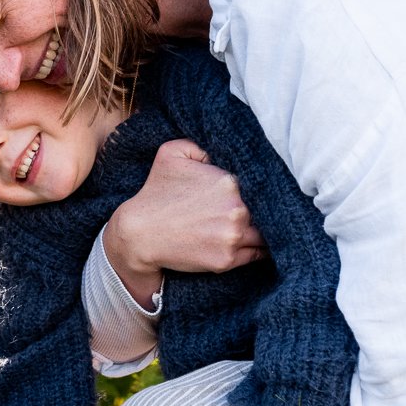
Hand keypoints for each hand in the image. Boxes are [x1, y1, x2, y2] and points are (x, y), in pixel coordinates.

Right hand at [103, 139, 264, 303]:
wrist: (139, 234)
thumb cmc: (155, 193)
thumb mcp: (171, 153)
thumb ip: (201, 144)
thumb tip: (220, 151)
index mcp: (229, 182)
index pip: (260, 184)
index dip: (262, 187)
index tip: (260, 191)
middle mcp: (236, 210)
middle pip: (267, 209)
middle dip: (264, 208)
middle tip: (262, 209)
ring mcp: (233, 237)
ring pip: (265, 234)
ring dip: (264, 230)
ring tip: (262, 228)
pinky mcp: (227, 261)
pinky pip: (256, 255)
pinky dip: (259, 250)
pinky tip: (256, 244)